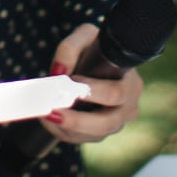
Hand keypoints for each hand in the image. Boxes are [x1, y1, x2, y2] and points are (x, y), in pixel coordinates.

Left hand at [39, 23, 142, 145]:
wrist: (95, 62)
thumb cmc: (94, 48)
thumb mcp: (85, 37)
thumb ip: (71, 48)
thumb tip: (58, 72)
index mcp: (131, 84)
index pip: (115, 94)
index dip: (93, 92)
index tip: (71, 80)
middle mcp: (128, 108)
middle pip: (105, 123)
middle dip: (76, 119)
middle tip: (52, 110)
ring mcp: (115, 124)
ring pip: (92, 135)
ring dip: (65, 127)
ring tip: (44, 113)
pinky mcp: (98, 134)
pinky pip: (80, 139)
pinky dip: (61, 131)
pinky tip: (47, 118)